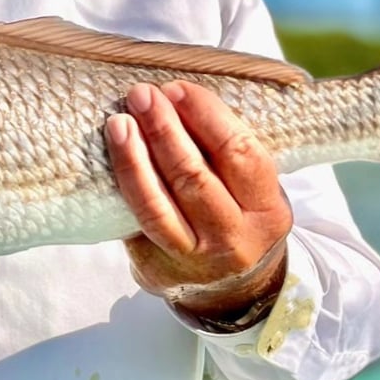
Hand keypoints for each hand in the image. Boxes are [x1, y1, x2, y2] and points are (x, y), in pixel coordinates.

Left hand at [105, 81, 291, 322]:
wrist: (233, 289)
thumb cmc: (237, 216)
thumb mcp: (253, 189)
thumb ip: (227, 149)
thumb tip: (178, 93)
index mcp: (267, 209)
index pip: (241, 153)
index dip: (207, 116)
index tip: (177, 89)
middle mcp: (234, 237)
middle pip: (195, 176)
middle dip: (164, 129)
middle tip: (141, 94)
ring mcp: (195, 257)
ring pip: (158, 204)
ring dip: (134, 156)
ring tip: (119, 121)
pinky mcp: (160, 265)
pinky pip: (138, 221)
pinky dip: (125, 184)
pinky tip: (112, 155)